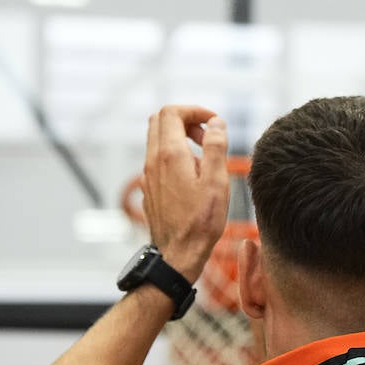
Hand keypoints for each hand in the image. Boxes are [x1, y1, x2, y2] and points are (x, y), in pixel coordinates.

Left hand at [142, 106, 229, 282]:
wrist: (178, 254)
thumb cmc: (200, 222)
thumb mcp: (216, 181)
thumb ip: (215, 147)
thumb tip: (216, 122)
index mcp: (169, 154)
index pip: (172, 112)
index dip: (194, 110)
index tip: (214, 123)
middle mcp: (153, 161)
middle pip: (160, 120)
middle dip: (185, 119)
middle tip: (207, 136)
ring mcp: (148, 175)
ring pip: (157, 140)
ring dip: (180, 138)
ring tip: (204, 159)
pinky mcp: (150, 188)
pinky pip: (158, 160)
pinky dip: (175, 156)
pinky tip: (193, 178)